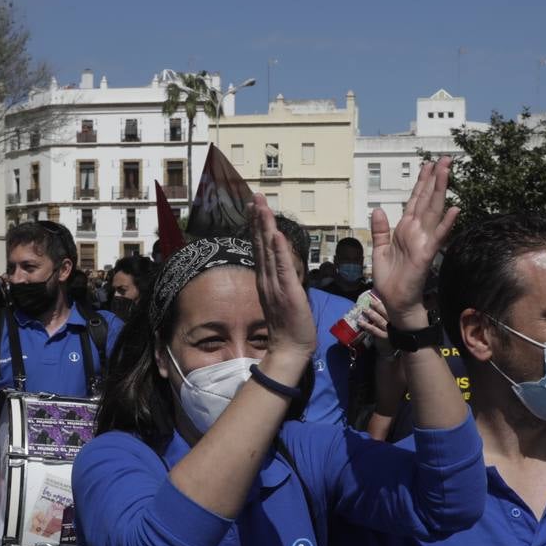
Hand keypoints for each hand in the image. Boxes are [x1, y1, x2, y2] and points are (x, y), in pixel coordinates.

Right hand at [249, 194, 316, 360]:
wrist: (290, 349)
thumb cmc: (289, 326)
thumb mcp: (282, 298)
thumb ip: (279, 280)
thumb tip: (279, 265)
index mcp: (266, 279)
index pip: (261, 247)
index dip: (257, 226)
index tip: (255, 206)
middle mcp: (267, 279)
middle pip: (261, 244)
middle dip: (258, 218)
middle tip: (255, 196)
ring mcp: (275, 285)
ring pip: (269, 251)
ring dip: (265, 228)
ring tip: (261, 206)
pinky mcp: (288, 292)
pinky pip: (283, 268)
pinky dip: (279, 251)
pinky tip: (275, 235)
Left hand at [360, 294, 392, 351]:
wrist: (391, 348)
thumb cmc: (391, 332)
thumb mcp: (393, 322)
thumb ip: (389, 313)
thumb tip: (377, 301)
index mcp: (398, 317)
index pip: (392, 308)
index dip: (385, 302)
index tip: (377, 296)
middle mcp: (395, 323)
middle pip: (386, 312)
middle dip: (378, 306)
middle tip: (370, 301)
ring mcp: (390, 331)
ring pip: (380, 320)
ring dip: (371, 314)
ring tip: (364, 309)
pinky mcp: (384, 337)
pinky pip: (374, 330)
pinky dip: (366, 325)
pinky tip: (360, 322)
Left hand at [370, 157, 458, 328]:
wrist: (394, 301)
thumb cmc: (390, 278)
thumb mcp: (379, 249)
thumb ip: (380, 230)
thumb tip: (378, 209)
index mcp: (405, 229)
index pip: (415, 201)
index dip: (421, 182)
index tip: (428, 164)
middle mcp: (416, 231)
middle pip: (427, 200)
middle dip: (435, 179)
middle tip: (445, 159)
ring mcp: (423, 241)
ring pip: (434, 211)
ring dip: (440, 191)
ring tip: (447, 171)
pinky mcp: (426, 254)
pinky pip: (437, 236)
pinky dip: (446, 223)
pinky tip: (455, 209)